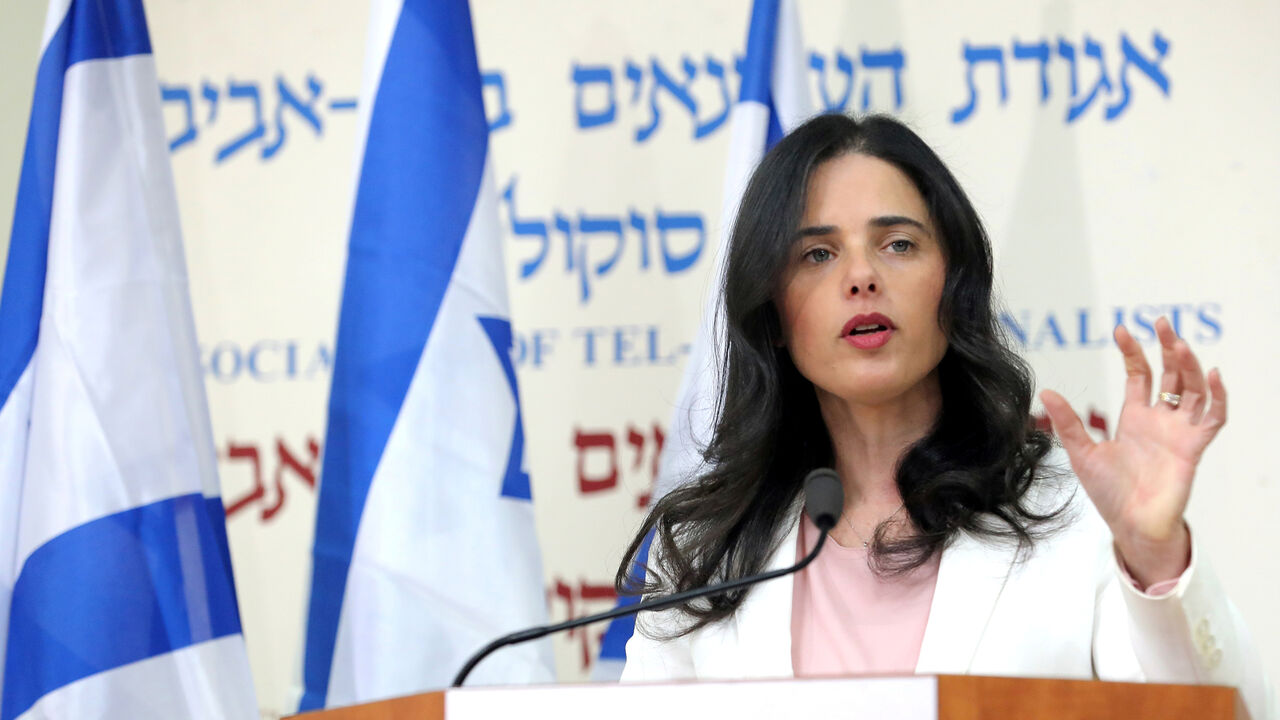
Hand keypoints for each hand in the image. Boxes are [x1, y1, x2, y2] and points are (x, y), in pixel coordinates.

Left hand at [1040, 317, 1226, 586]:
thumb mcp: (1082, 452)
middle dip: (1168, 348)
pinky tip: (1213, 375)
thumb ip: (1068, 422)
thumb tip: (1046, 391)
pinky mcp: (1194, 448)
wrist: (1131, 525)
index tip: (1123, 329)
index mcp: (1134, 418)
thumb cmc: (1109, 493)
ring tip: (1180, 343)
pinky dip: (1218, 396)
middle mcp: (1160, 420)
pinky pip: (1213, 418)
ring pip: (1194, 389)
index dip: (1133, 352)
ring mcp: (1179, 432)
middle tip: (1162, 322)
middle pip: (1171, 375)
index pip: (1139, 375)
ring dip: (1191, 365)